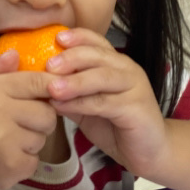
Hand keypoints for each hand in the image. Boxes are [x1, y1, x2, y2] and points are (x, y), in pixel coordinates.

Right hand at [0, 51, 57, 189]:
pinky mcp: (12, 165)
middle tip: (23, 121)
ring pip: (42, 136)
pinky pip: (35, 159)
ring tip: (9, 140)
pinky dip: (25, 160)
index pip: (35, 81)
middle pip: (47, 112)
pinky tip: (5, 157)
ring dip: (32, 139)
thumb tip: (16, 54)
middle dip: (42, 117)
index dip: (52, 85)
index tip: (55, 91)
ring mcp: (6, 141)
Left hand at [45, 29, 169, 178]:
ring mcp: (135, 87)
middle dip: (71, 57)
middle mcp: (127, 70)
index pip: (98, 42)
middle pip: (98, 55)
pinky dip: (81, 103)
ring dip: (75, 81)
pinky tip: (62, 107)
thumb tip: (39, 84)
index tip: (56, 37)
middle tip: (48, 65)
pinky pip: (104, 102)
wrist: (149, 152)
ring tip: (52, 88)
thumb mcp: (88, 106)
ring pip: (102, 77)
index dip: (78, 37)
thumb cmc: (117, 126)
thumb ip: (70, 93)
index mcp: (116, 64)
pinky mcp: (137, 108)